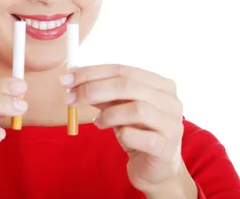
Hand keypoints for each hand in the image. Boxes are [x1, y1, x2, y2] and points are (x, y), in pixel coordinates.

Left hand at [60, 64, 193, 195]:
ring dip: (108, 114)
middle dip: (92, 90)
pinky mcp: (165, 147)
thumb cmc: (138, 133)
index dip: (92, 72)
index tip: (67, 79)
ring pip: (134, 109)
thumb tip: (73, 81)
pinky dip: (121, 134)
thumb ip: (102, 93)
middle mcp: (170, 101)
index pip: (122, 70)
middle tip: (70, 99)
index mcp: (160, 85)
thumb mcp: (119, 108)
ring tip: (99, 123)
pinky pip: (134, 135)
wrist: (157, 170)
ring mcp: (171, 123)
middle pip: (127, 86)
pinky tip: (119, 136)